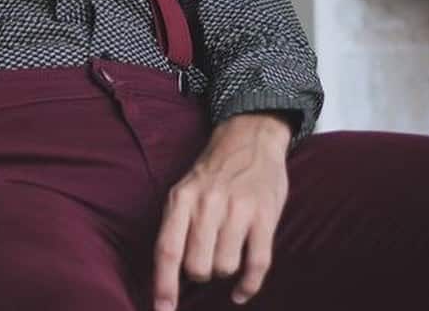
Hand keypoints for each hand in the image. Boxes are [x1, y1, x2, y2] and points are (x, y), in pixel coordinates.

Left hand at [152, 113, 290, 309]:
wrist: (249, 137)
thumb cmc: (213, 173)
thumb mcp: (185, 189)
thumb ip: (177, 224)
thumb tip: (168, 273)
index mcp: (181, 198)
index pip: (167, 249)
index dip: (163, 285)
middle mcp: (207, 204)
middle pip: (197, 267)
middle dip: (199, 274)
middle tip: (205, 261)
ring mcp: (238, 209)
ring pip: (225, 267)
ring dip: (225, 271)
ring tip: (226, 253)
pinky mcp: (264, 216)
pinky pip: (256, 266)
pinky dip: (248, 286)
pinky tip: (241, 291)